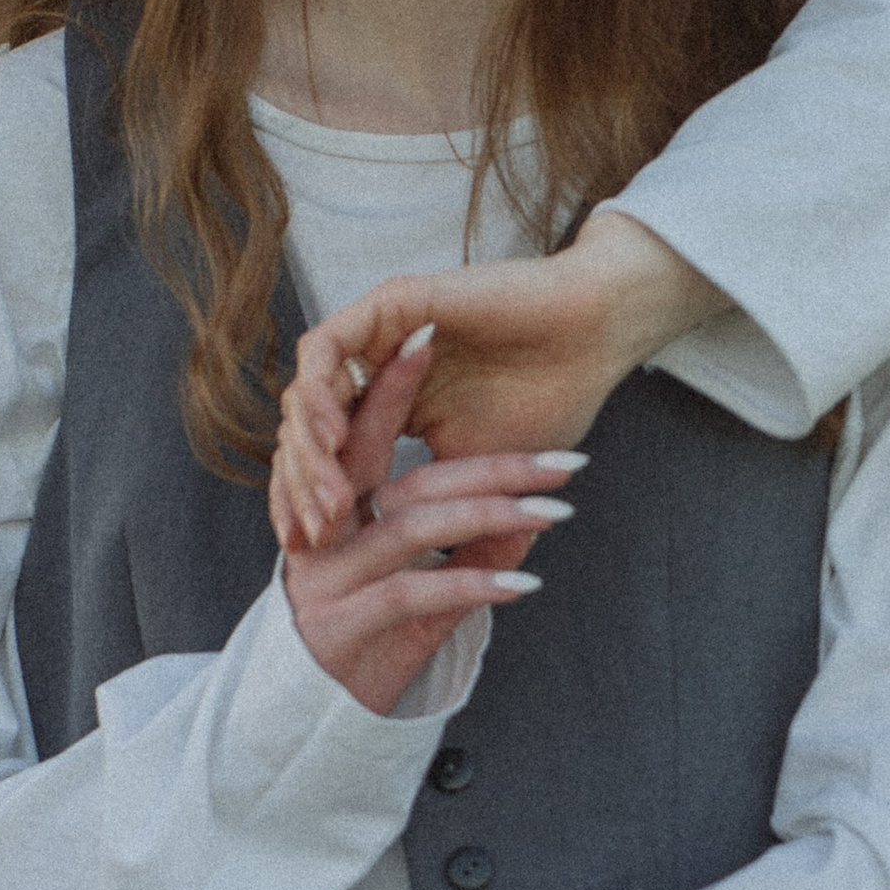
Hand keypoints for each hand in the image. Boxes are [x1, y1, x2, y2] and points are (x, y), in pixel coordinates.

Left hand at [271, 209, 725, 552]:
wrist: (591, 333)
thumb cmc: (552, 396)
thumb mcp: (488, 477)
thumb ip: (455, 518)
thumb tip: (453, 584)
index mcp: (393, 403)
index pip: (330, 457)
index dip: (310, 504)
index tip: (310, 555)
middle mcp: (375, 367)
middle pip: (304, 430)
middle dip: (298, 488)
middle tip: (308, 538)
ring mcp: (377, 333)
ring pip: (305, 395)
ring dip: (308, 452)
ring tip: (325, 502)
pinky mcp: (386, 304)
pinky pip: (324, 352)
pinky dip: (319, 398)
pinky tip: (330, 441)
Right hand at [278, 331, 577, 716]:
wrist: (309, 726)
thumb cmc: (363, 650)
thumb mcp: (414, 592)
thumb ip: (457, 549)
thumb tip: (522, 518)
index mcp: (330, 512)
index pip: (363, 432)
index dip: (394, 383)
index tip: (438, 337)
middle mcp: (323, 537)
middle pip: (412, 481)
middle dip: (494, 465)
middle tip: (564, 460)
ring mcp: (329, 582)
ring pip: (415, 528)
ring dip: (492, 515)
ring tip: (557, 512)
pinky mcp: (344, 627)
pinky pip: (415, 593)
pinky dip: (471, 582)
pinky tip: (522, 581)